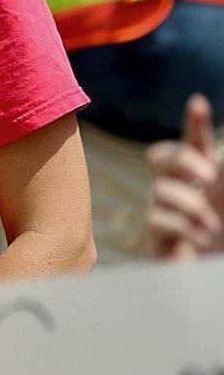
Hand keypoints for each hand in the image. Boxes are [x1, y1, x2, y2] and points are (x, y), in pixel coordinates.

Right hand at [148, 95, 222, 260]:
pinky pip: (157, 221)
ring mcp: (165, 212)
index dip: (194, 122)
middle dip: (182, 159)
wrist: (217, 269)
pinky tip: (201, 241)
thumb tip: (216, 146)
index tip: (199, 104)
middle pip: (159, 155)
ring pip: (161, 190)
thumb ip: (223, 168)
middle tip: (211, 176)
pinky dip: (181, 228)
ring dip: (190, 204)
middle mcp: (177, 188)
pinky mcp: (159, 239)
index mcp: (201, 176)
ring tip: (214, 226)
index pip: (193, 142)